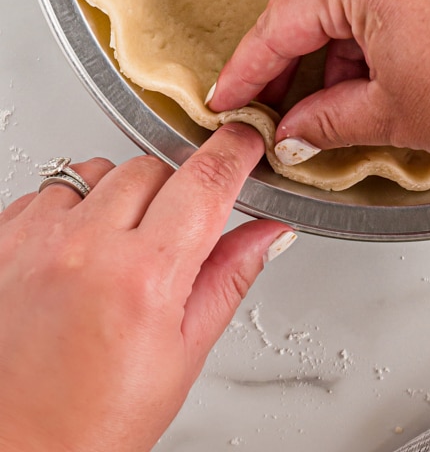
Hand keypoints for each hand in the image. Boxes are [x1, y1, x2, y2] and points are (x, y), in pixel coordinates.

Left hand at [0, 125, 294, 451]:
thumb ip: (229, 277)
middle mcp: (85, 248)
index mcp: (142, 279)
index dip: (235, 150)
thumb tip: (269, 232)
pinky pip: (48, 191)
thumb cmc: (91, 426)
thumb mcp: (182, 356)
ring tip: (112, 256)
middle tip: (167, 244)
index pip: (205, 181)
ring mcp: (35, 240)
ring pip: (97, 171)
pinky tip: (75, 259)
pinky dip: (69, 213)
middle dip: (172, 193)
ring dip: (115, 198)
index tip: (245, 141)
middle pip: (152, 167)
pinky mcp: (1, 239)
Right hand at [209, 0, 429, 177]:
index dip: (250, 65)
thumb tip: (296, 128)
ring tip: (334, 93)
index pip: (284, 17)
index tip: (230, 95)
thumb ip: (327, 117)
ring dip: (335, 29)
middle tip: (272, 95)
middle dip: (289, 42)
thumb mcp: (393, 114)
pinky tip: (377, 61)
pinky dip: (376, 12)